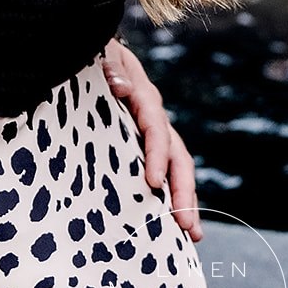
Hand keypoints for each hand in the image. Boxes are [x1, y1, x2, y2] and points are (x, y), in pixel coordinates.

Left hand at [101, 37, 201, 241]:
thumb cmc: (94, 56)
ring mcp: (153, 133)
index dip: (157, 154)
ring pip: (176, 168)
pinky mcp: (144, 145)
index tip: (153, 182)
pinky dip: (171, 197)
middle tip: (186, 224)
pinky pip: (164, 172)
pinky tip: (174, 226)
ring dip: (185, 200)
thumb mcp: (101, 54)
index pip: (154, 127)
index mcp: (143, 95)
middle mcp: (154, 117)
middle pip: (176, 155)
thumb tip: (120, 87)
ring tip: (192, 234)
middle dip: (183, 190)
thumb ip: (110, 66)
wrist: (95, 55)